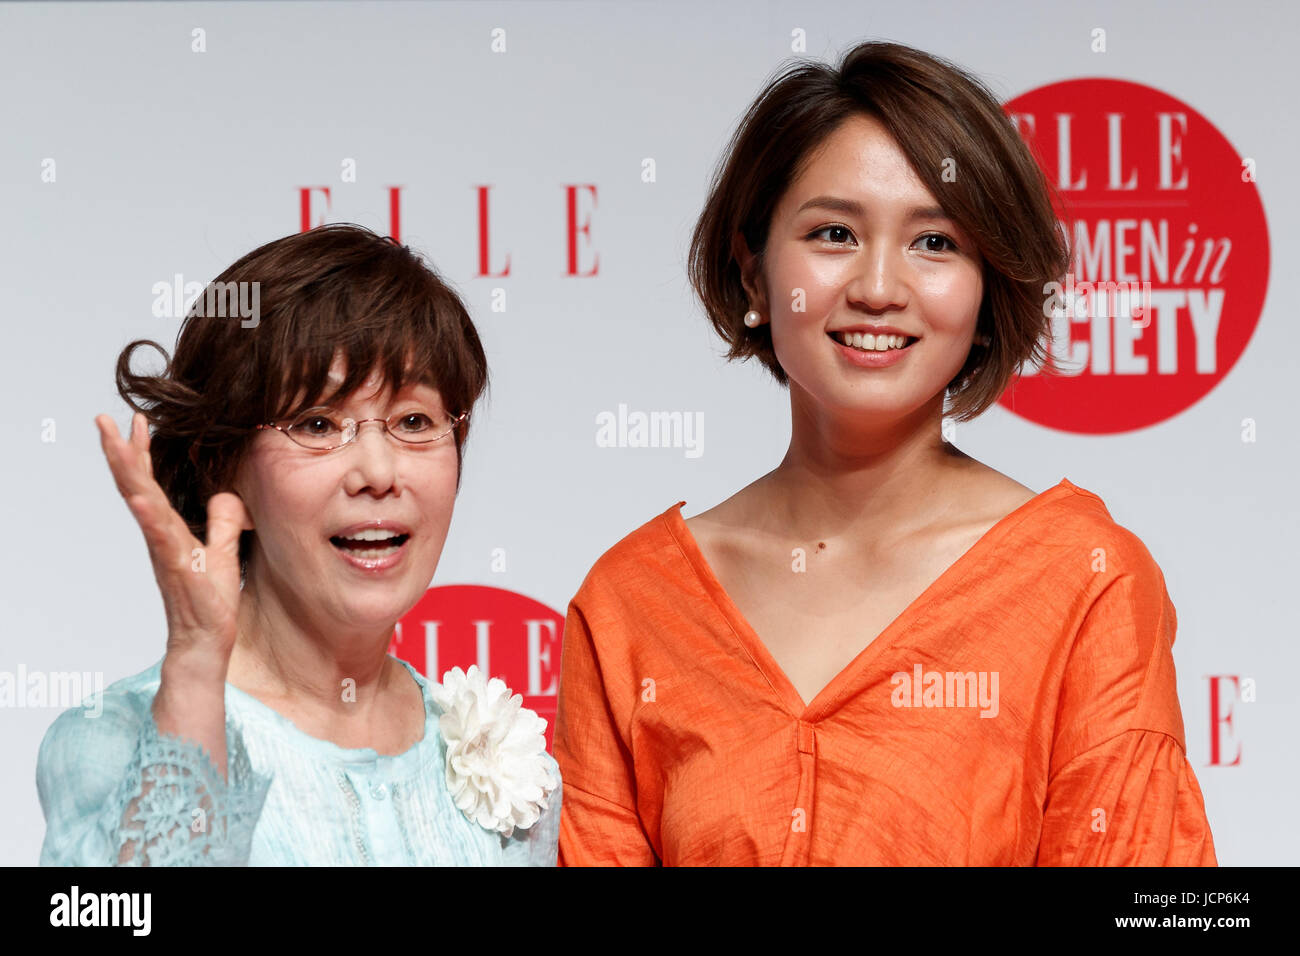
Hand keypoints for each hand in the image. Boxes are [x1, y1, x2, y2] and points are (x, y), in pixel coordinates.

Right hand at [96, 412, 251, 677]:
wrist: (205, 640)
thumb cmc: (209, 600)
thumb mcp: (222, 551)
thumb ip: (222, 522)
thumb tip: (225, 495)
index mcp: (168, 528)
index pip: (151, 482)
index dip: (143, 451)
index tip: (137, 420)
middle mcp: (160, 535)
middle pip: (136, 484)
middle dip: (120, 450)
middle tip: (103, 417)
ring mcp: (164, 549)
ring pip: (142, 504)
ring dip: (128, 472)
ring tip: (114, 441)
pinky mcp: (176, 567)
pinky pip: (160, 538)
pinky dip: (149, 516)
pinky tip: (140, 497)